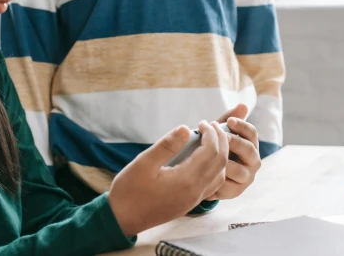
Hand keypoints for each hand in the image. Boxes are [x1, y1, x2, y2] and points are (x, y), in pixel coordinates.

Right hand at [107, 121, 228, 236]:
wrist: (122, 220)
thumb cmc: (129, 190)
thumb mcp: (144, 163)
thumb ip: (167, 146)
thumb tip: (186, 128)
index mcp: (186, 180)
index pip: (211, 152)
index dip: (211, 134)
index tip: (202, 122)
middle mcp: (196, 191)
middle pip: (221, 163)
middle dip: (220, 141)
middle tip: (211, 126)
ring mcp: (195, 200)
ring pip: (220, 175)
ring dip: (221, 155)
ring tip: (211, 140)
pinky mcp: (190, 204)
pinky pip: (213, 185)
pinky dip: (216, 169)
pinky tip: (205, 160)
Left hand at [205, 103, 261, 200]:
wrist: (205, 173)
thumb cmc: (214, 148)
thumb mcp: (219, 133)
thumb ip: (229, 119)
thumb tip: (243, 105)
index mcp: (250, 144)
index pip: (252, 133)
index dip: (242, 126)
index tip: (229, 121)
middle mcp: (253, 161)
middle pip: (249, 150)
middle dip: (236, 143)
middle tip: (222, 138)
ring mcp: (246, 177)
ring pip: (240, 171)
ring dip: (227, 164)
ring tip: (212, 157)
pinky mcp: (236, 192)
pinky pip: (230, 187)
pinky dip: (219, 181)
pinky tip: (207, 174)